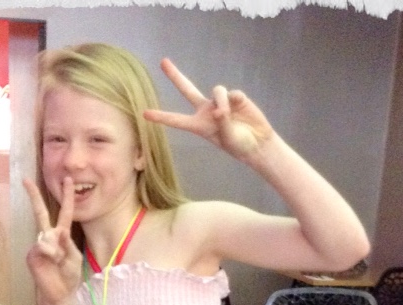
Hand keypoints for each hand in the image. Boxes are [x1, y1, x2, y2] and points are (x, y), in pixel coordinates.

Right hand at [24, 177, 82, 304]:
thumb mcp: (75, 258)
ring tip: (59, 262)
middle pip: (41, 212)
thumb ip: (68, 244)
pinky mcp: (32, 255)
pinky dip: (50, 255)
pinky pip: (42, 247)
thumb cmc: (69, 275)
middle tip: (26, 180)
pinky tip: (52, 263)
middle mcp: (48, 236)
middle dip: (34, 196)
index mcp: (62, 235)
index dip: (67, 196)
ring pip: (47, 237)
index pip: (65, 212)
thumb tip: (58, 232)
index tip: (67, 180)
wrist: (60, 293)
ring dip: (57, 250)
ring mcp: (39, 245)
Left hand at [144, 58, 273, 163]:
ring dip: (222, 101)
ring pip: (217, 90)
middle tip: (163, 62)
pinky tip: (241, 109)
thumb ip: (221, 121)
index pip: (177, 120)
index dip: (162, 117)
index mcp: (199, 125)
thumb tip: (219, 106)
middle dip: (175, 75)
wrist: (258, 141)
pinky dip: (235, 101)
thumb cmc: (239, 145)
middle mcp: (206, 111)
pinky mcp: (234, 96)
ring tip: (230, 115)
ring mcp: (219, 101)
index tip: (145, 114)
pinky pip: (231, 93)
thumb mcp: (228, 138)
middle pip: (187, 89)